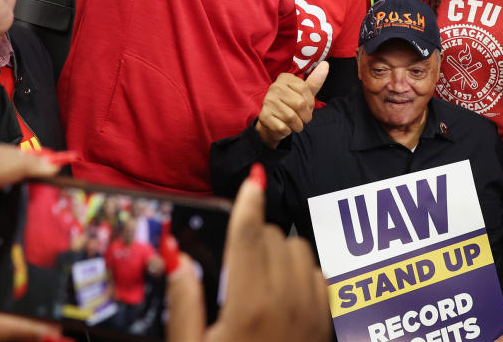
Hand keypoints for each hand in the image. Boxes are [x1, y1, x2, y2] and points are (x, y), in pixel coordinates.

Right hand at [166, 166, 330, 341]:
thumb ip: (185, 303)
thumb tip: (178, 258)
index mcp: (249, 305)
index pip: (249, 238)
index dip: (248, 204)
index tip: (252, 180)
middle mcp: (285, 302)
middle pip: (274, 238)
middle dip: (252, 238)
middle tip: (232, 262)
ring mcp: (309, 311)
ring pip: (299, 251)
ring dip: (278, 252)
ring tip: (256, 275)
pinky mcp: (324, 322)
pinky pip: (318, 275)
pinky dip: (299, 273)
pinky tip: (279, 292)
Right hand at [254, 63, 328, 147]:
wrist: (274, 122)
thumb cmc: (292, 105)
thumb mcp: (305, 93)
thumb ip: (315, 81)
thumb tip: (325, 65)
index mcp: (285, 78)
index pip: (306, 90)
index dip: (310, 103)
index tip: (306, 106)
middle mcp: (275, 87)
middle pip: (300, 104)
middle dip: (305, 116)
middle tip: (301, 117)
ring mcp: (267, 101)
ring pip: (292, 118)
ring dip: (297, 125)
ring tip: (293, 122)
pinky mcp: (264, 116)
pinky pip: (283, 127)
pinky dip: (287, 131)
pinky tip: (284, 126)